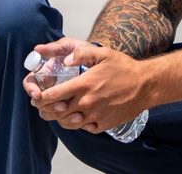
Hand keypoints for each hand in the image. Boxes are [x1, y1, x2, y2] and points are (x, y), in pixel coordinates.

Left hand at [29, 41, 148, 134]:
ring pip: (68, 123)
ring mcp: (95, 116)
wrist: (145, 85)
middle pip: (57, 113)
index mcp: (83, 85)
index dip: (40, 98)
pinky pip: (84, 128)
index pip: (52, 96)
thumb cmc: (124, 68)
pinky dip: (78, 123)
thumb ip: (81, 54)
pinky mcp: (103, 124)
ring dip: (60, 118)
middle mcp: (87, 103)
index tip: (36, 96)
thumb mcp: (103, 54)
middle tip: (42, 106)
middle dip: (46, 110)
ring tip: (57, 112)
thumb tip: (64, 60)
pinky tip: (78, 115)